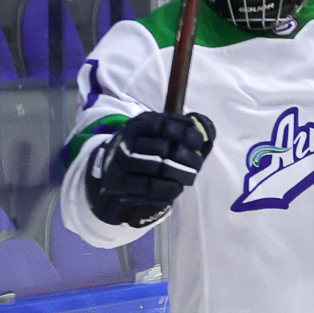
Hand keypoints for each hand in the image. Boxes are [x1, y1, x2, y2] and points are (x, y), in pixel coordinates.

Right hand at [87, 111, 215, 227]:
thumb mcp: (154, 134)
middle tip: (198, 164)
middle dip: (186, 156)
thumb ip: (177, 130)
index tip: (198, 141)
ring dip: (179, 173)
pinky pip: (149, 187)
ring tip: (191, 176)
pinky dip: (168, 188)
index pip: (161, 124)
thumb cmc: (142, 151)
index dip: (184, 132)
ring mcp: (120, 163)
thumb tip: (204, 129)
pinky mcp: (120, 184)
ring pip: (156, 166)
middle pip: (161, 147)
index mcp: (136, 125)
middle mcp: (126, 142)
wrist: (109, 173)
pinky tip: (177, 187)